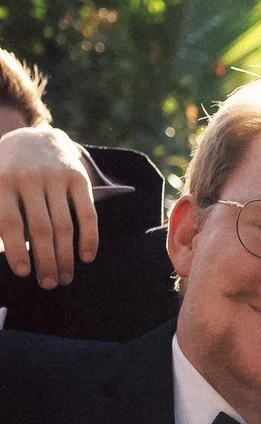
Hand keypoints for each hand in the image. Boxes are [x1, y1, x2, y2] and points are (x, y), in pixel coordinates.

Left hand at [0, 123, 99, 286]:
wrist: (33, 138)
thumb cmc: (7, 173)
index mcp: (2, 181)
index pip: (9, 222)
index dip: (16, 250)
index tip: (23, 273)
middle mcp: (29, 177)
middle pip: (39, 228)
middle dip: (45, 261)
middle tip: (48, 284)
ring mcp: (55, 176)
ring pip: (63, 225)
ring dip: (65, 257)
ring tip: (64, 278)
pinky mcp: (78, 177)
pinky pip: (87, 213)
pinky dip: (89, 238)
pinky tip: (86, 257)